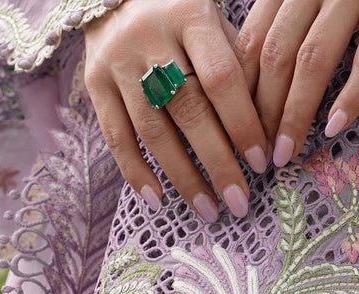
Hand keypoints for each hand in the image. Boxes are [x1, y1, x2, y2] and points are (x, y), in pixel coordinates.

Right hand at [83, 0, 270, 220]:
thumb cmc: (180, 16)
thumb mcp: (213, 25)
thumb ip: (236, 68)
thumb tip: (264, 133)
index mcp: (190, 15)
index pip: (220, 78)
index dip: (242, 124)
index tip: (260, 162)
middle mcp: (150, 37)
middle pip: (188, 109)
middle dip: (218, 161)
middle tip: (239, 202)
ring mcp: (118, 61)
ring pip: (153, 130)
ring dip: (183, 176)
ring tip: (208, 209)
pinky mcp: (94, 82)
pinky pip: (115, 137)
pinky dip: (136, 172)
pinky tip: (157, 200)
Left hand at [235, 0, 358, 166]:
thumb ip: (287, 24)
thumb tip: (258, 87)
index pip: (251, 42)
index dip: (240, 93)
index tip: (238, 134)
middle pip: (276, 55)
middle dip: (263, 112)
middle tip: (260, 156)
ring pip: (313, 59)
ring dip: (296, 112)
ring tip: (288, 152)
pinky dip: (351, 95)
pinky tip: (335, 128)